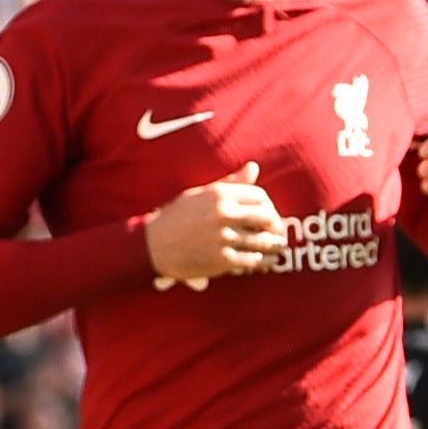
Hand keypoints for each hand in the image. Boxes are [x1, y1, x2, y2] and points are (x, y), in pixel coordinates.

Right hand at [145, 159, 284, 286]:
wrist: (150, 246)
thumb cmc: (175, 218)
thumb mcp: (198, 194)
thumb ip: (229, 183)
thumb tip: (253, 167)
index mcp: (218, 194)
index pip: (260, 196)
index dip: (268, 205)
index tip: (267, 214)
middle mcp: (223, 214)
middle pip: (266, 217)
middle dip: (275, 225)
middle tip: (276, 231)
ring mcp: (223, 238)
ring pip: (263, 241)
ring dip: (273, 245)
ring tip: (276, 247)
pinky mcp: (221, 260)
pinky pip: (253, 260)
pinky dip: (263, 261)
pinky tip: (266, 260)